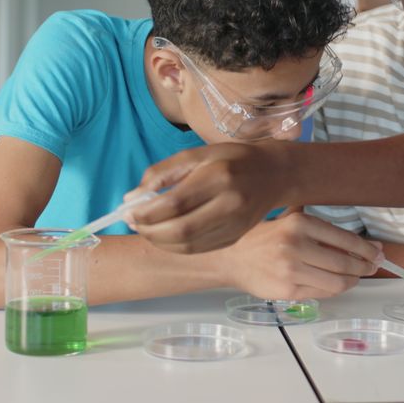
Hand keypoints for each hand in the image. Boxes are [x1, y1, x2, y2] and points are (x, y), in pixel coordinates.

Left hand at [125, 143, 290, 253]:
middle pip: (180, 230)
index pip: (174, 203)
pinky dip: (175, 247)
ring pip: (188, 245)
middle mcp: (230, 203)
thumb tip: (131, 198)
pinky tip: (165, 236)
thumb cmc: (232, 159)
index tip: (128, 210)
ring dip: (159, 241)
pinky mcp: (236, 237)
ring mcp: (236, 225)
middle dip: (149, 230)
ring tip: (146, 228)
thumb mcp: (196, 154)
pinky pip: (198, 249)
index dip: (146, 211)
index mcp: (219, 176)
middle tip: (133, 222)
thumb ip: (162, 173)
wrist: (275, 174)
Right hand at [218, 210, 383, 298]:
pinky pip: (322, 293)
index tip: (378, 251)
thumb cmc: (263, 238)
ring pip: (336, 281)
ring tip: (358, 276)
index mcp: (299, 223)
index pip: (345, 239)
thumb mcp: (288, 220)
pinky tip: (339, 284)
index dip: (366, 248)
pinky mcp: (287, 290)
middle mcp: (295, 245)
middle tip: (374, 266)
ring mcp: (291, 270)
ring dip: (353, 280)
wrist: (231, 257)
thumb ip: (319, 226)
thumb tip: (362, 242)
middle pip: (344, 262)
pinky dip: (335, 289)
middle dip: (365, 266)